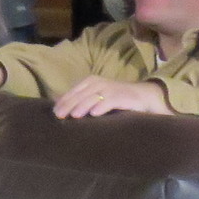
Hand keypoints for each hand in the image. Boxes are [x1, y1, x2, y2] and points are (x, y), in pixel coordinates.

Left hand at [51, 77, 169, 118]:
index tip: (54, 113)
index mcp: (90, 81)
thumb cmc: (116, 98)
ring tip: (74, 116)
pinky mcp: (122, 96)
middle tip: (59, 116)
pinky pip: (109, 101)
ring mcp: (110, 89)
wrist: (144, 96)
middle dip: (68, 105)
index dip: (63, 102)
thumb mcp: (96, 96)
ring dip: (82, 106)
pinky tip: (94, 114)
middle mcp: (98, 83)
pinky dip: (101, 107)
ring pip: (92, 98)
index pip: (72, 92)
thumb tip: (60, 107)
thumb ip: (81, 99)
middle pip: (79, 95)